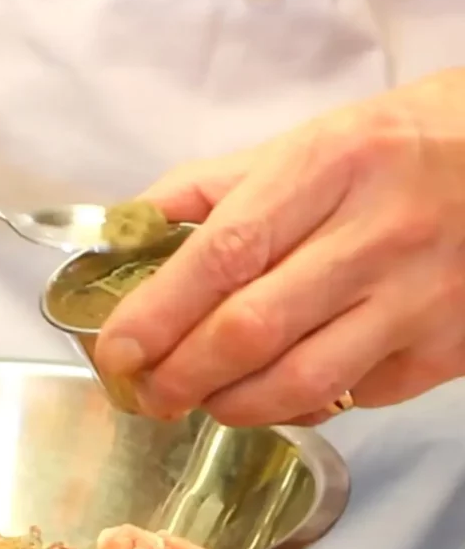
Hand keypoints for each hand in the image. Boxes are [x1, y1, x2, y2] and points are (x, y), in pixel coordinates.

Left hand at [93, 71, 464, 425]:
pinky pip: (353, 396)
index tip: (117, 352)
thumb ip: (208, 188)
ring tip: (200, 400)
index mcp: (327, 166)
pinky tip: (273, 391)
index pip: (223, 253)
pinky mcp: (447, 348)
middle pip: (253, 328)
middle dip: (181, 375)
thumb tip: (126, 231)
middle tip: (146, 394)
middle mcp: (377, 234)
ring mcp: (419, 297)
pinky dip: (299, 404)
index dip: (159, 313)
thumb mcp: (305, 142)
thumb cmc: (394, 148)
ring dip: (232, 405)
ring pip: (303, 380)